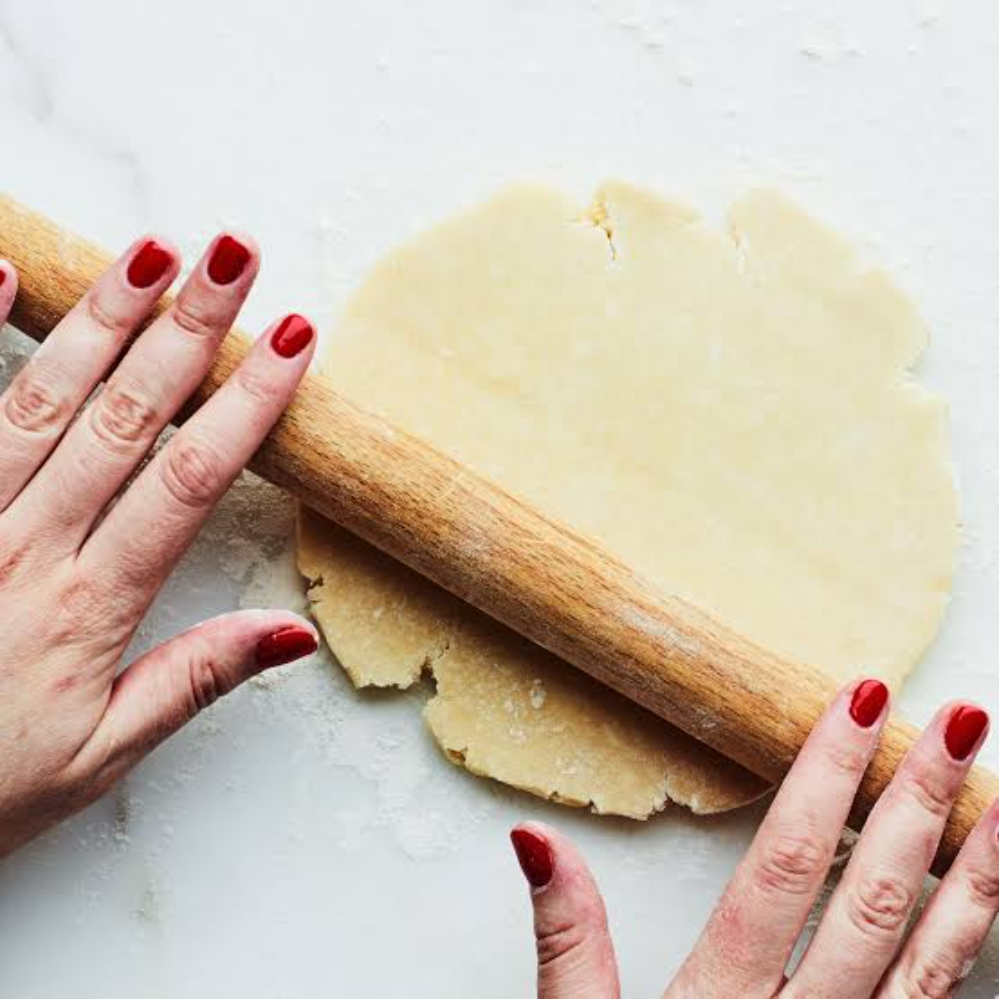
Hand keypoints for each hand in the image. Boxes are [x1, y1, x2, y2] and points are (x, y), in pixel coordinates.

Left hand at [0, 238, 318, 855]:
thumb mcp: (98, 757)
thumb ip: (192, 682)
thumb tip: (291, 633)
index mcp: (85, 607)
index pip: (187, 482)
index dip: (247, 407)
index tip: (293, 344)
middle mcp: (22, 547)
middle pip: (123, 418)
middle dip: (187, 331)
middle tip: (234, 256)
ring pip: (38, 399)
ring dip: (100, 318)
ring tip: (153, 251)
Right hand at [510, 682, 996, 997]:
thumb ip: (567, 939)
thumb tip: (538, 839)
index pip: (787, 862)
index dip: (826, 776)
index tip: (860, 702)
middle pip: (873, 898)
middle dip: (917, 800)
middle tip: (958, 720)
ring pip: (934, 957)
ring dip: (974, 872)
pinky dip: (974, 941)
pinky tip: (986, 894)